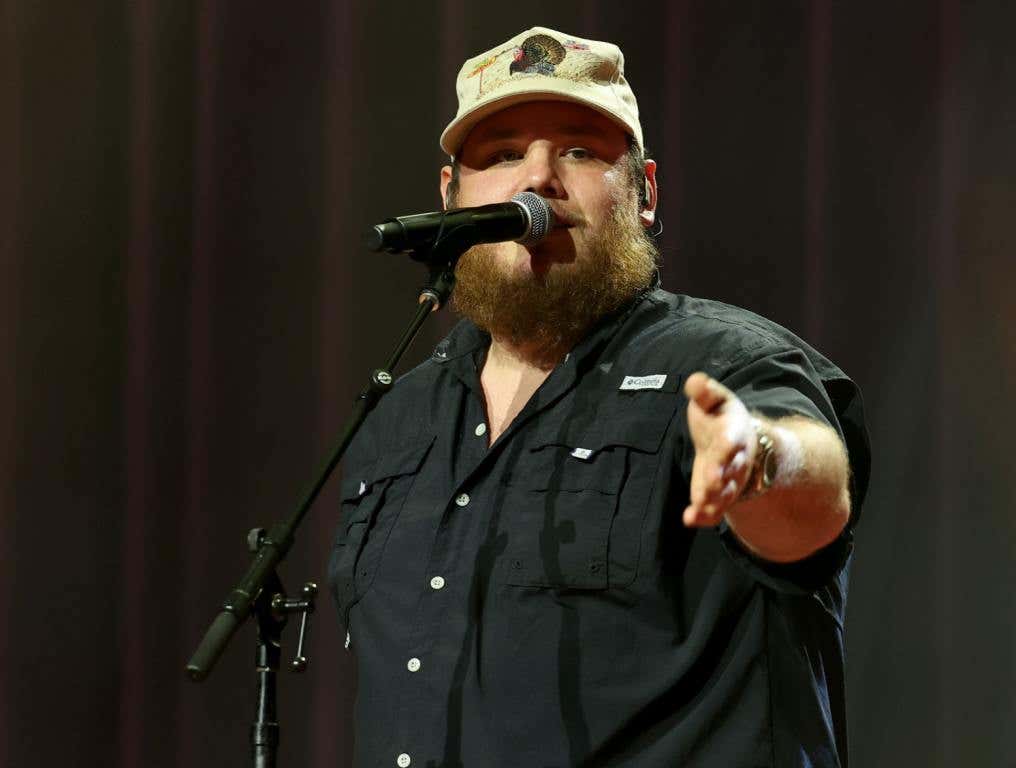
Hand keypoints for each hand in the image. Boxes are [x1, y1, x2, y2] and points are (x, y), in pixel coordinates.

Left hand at [682, 372, 756, 526]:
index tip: (724, 450)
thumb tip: (695, 381)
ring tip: (698, 510)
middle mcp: (736, 459)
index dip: (728, 447)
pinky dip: (704, 516)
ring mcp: (729, 479)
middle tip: (708, 487)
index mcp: (733, 433)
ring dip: (713, 502)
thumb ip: (704, 391)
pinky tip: (690, 520)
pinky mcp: (719, 493)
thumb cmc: (720, 416)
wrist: (736, 438)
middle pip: (730, 471)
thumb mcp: (713, 398)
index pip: (731, 440)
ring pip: (725, 493)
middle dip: (719, 479)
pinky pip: (715, 508)